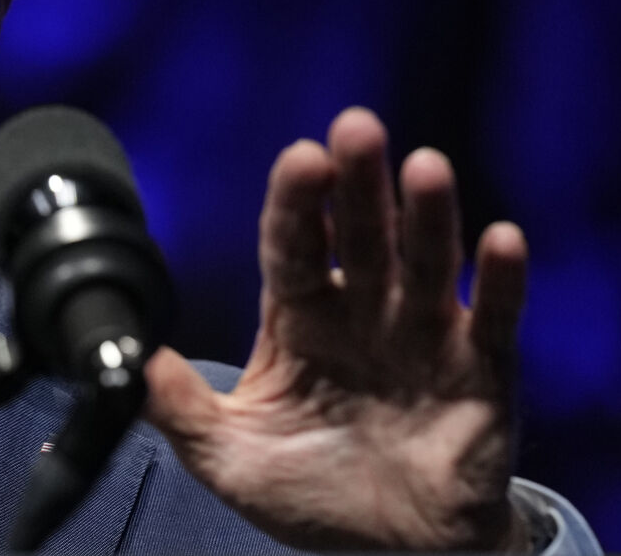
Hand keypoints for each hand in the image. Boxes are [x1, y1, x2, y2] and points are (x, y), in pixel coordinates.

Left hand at [143, 108, 530, 550]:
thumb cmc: (311, 492)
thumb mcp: (227, 455)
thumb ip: (177, 407)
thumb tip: (118, 359)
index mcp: (300, 317)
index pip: (293, 244)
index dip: (297, 202)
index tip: (299, 157)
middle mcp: (363, 311)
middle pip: (361, 235)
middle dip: (359, 183)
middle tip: (355, 128)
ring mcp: (425, 335)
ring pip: (427, 262)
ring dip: (428, 215)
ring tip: (425, 168)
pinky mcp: (483, 373)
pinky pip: (494, 321)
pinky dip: (502, 281)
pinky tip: (502, 239)